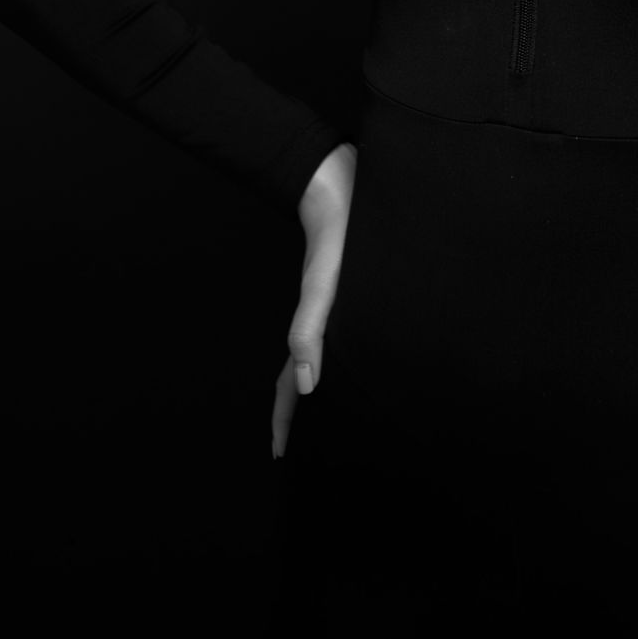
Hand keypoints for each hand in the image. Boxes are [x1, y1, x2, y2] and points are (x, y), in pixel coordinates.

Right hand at [271, 141, 356, 458]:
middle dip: (302, 412)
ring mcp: (333, 305)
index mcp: (313, 326)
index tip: (281, 454)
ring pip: (321, 356)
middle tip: (307, 446)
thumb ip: (310, 333)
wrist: (340, 184)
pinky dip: (339, 354)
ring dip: (321, 386)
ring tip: (331, 412)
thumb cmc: (338, 236)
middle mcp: (321, 320)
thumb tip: (305, 388)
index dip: (286, 421)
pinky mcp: (349, 288)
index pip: (292, 386)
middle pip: (303, 377)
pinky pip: (338, 334)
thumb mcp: (323, 288)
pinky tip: (357, 356)